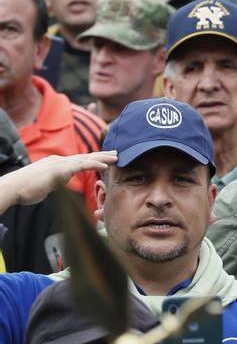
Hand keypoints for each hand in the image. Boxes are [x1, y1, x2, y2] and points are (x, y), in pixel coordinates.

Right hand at [0, 152, 115, 208]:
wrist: (13, 188)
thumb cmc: (25, 190)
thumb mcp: (44, 185)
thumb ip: (54, 183)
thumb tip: (58, 184)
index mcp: (57, 164)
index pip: (79, 160)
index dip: (93, 159)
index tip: (105, 159)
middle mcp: (60, 161)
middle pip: (85, 156)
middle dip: (102, 155)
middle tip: (117, 153)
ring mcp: (60, 164)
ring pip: (86, 159)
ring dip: (103, 158)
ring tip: (116, 157)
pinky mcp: (60, 170)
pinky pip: (81, 166)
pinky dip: (95, 165)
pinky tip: (105, 166)